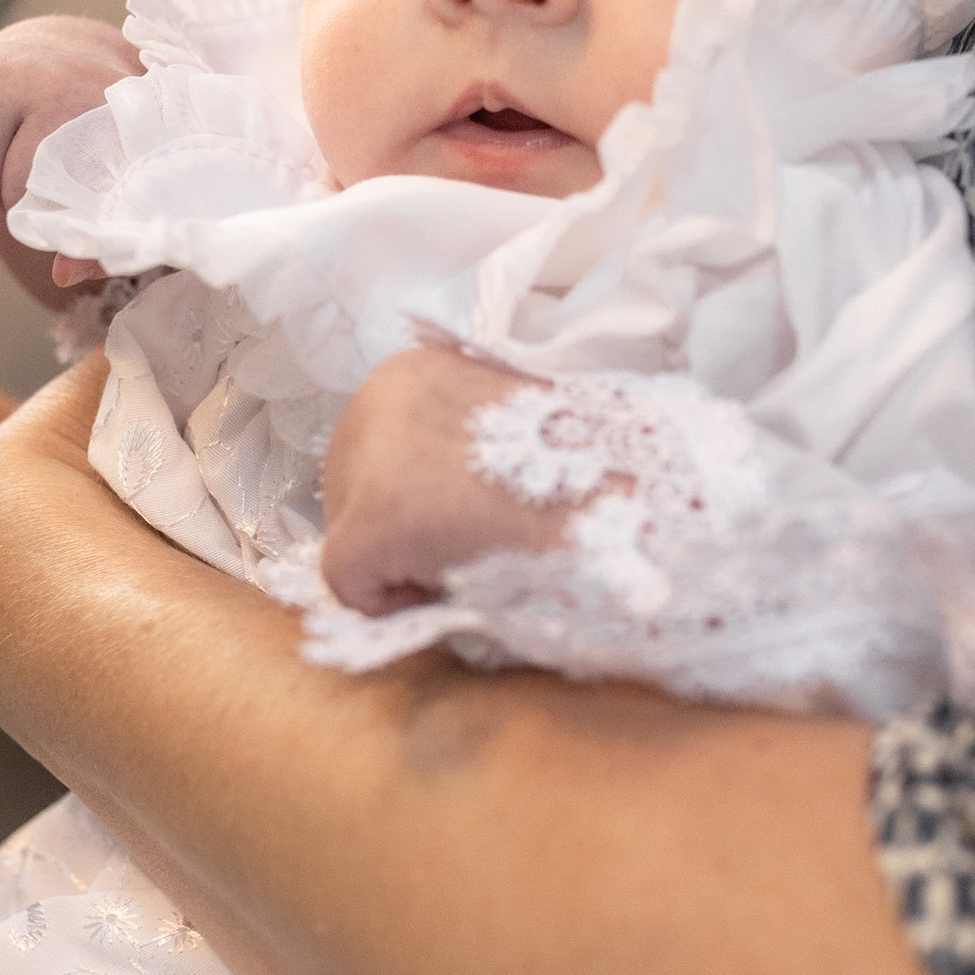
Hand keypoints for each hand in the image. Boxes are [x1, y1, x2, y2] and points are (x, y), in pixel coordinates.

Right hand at [0, 14, 142, 304]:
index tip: (58, 213)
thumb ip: (99, 230)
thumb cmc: (94, 132)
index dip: (50, 217)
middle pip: (7, 187)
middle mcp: (41, 80)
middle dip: (12, 207)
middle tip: (27, 194)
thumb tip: (63, 276)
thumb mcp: (113, 170)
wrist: (62, 56)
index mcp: (93, 105)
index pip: (57, 190)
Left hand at [319, 350, 573, 614]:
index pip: (376, 457)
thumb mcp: (502, 436)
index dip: (418, 501)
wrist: (626, 500)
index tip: (471, 514)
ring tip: (470, 554)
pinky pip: (348, 583)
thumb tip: (425, 493)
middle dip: (400, 531)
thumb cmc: (578, 474)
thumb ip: (452, 447)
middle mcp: (375, 397)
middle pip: (350, 492)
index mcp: (409, 373)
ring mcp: (367, 455)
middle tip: (472, 541)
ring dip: (402, 561)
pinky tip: (452, 582)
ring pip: (349, 539)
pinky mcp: (371, 518)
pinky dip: (394, 601)